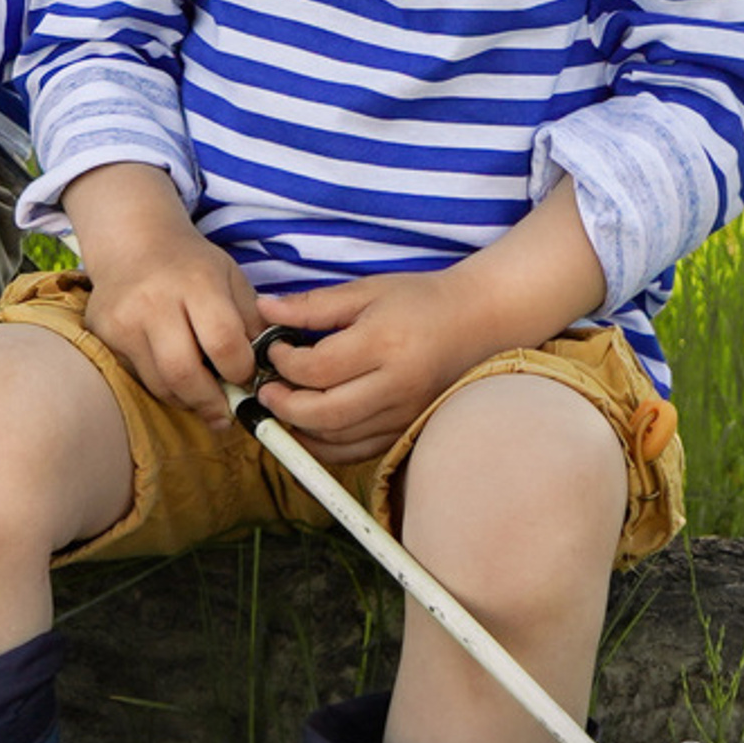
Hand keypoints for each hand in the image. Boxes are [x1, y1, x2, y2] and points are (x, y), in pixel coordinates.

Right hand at [65, 165, 263, 423]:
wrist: (133, 244)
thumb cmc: (192, 265)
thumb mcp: (232, 278)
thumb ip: (251, 321)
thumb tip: (264, 371)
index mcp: (196, 282)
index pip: (224, 344)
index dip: (241, 371)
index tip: (245, 377)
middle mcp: (154, 301)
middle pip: (184, 374)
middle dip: (211, 403)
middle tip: (224, 412)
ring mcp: (122, 319)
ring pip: (159, 385)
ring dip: (187, 400)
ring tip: (202, 396)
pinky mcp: (101, 334)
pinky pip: (138, 378)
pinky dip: (162, 386)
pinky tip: (174, 376)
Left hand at [257, 190, 606, 460]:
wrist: (479, 321)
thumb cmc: (421, 301)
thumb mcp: (367, 291)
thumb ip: (313, 305)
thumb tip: (264, 309)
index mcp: (385, 343)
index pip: (318, 368)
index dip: (283, 363)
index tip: (272, 350)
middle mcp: (397, 386)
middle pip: (324, 413)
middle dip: (283, 406)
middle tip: (266, 391)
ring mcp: (405, 413)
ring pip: (338, 440)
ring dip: (300, 429)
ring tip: (284, 406)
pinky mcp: (408, 430)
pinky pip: (358, 452)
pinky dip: (327, 446)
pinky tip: (310, 427)